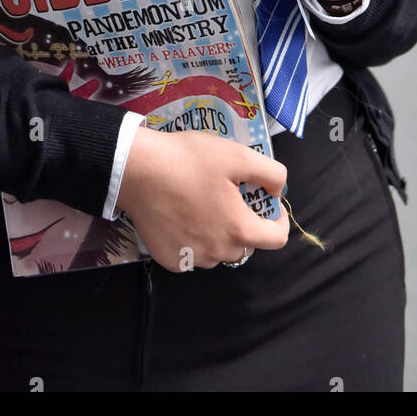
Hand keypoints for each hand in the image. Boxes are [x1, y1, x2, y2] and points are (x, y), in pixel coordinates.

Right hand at [116, 126, 288, 271]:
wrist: (138, 169)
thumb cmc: (189, 160)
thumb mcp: (237, 155)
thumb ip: (270, 173)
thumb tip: (277, 191)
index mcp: (238, 230)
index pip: (276, 239)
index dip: (278, 219)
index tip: (268, 202)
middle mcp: (218, 252)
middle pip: (246, 245)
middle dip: (245, 223)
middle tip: (230, 196)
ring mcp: (192, 259)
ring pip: (219, 252)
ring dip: (220, 235)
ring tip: (205, 205)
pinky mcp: (170, 260)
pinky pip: (193, 255)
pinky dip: (195, 240)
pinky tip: (183, 217)